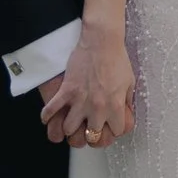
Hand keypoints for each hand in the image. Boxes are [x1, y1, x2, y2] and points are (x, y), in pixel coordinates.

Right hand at [41, 28, 133, 147]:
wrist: (101, 42)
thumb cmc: (116, 59)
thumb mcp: (130, 82)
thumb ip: (127, 101)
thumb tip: (125, 112)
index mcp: (116, 105)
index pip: (116, 132)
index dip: (113, 129)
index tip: (109, 124)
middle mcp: (98, 107)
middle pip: (92, 136)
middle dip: (91, 132)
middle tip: (88, 126)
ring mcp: (80, 101)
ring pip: (69, 129)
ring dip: (69, 127)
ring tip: (70, 121)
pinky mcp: (66, 91)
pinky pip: (52, 110)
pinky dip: (47, 116)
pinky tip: (48, 117)